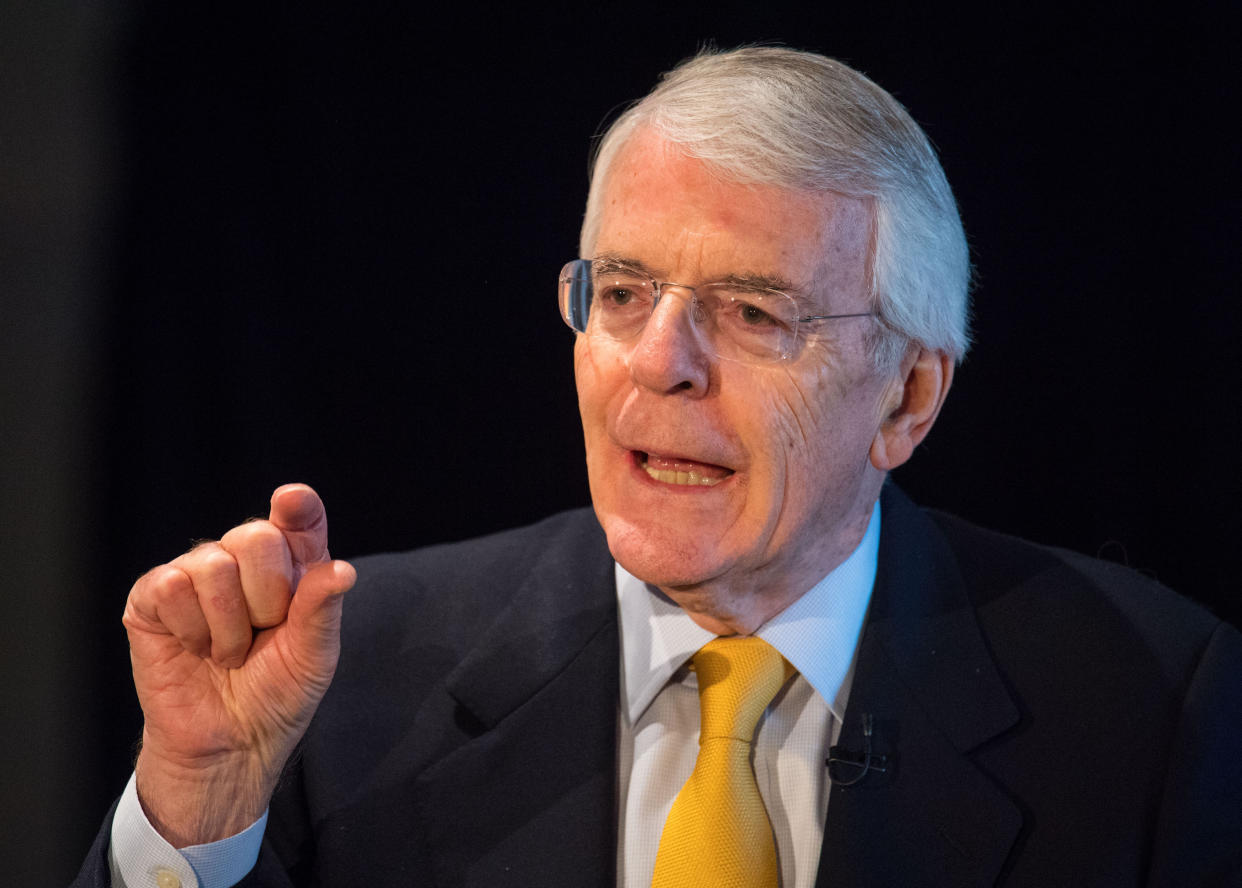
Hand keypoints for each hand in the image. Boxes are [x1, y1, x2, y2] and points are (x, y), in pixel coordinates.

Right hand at [122, 484, 355, 845]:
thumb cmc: (278, 694)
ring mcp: (196, 574)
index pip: (297, 519)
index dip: (297, 506)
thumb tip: (342, 570)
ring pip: (210, 563)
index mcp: (291, 566)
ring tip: (229, 652)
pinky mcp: (153, 598)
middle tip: (263, 633)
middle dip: (266, 596)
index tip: (292, 501)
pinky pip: (169, 585)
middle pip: (255, 536)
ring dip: (227, 625)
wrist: (231, 743)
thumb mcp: (314, 655)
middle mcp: (243, 560)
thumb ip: (323, 608)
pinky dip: (189, 628)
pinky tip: (195, 649)